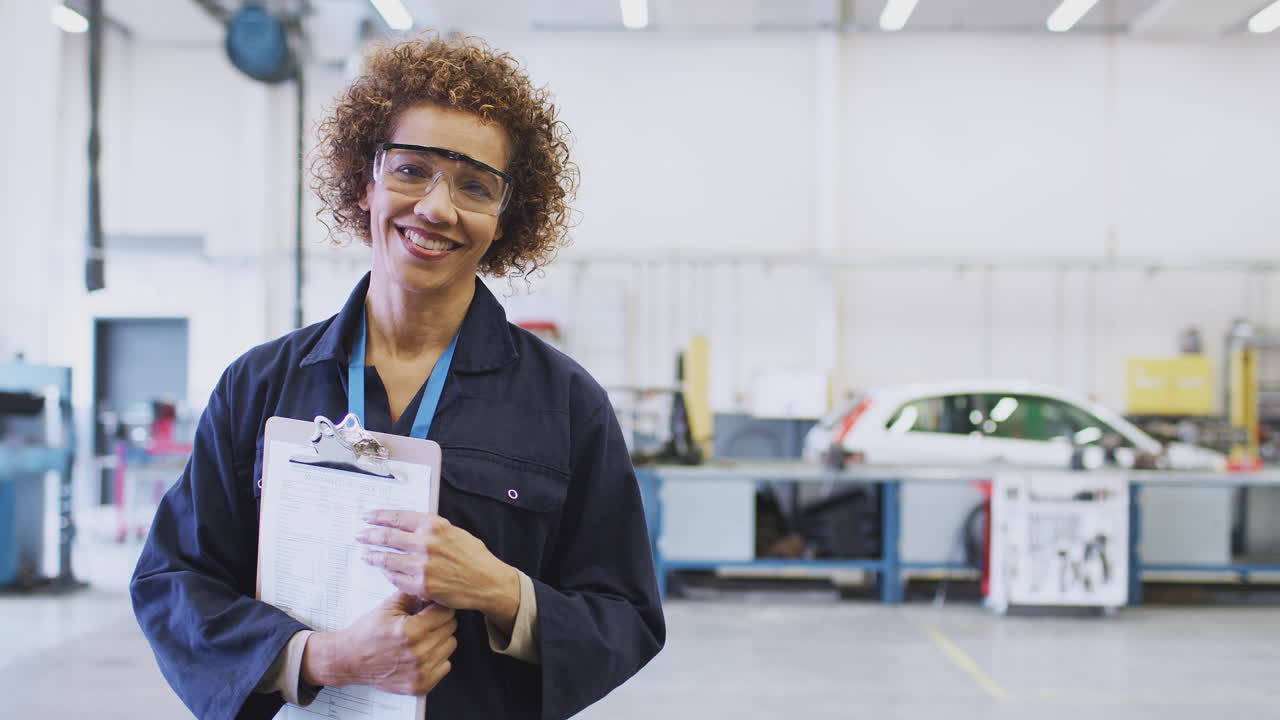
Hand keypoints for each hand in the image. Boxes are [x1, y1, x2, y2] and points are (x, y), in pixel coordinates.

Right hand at [302, 592, 456, 695]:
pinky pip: (445, 666)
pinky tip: (421, 654)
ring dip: (440, 640)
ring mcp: (420, 672)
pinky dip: (437, 659)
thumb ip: (413, 594)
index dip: (438, 607)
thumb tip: (432, 587)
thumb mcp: (388, 607)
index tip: (432, 608)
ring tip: (421, 638)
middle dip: (439, 621)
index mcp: (411, 630)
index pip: (445, 612)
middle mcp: (418, 653)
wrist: (349, 660)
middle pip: (450, 628)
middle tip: (424, 623)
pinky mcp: (420, 685)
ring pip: (450, 646)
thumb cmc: (367, 633)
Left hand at [357, 511, 519, 631]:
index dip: (378, 516)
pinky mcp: (421, 586)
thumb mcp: (453, 532)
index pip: (397, 517)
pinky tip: (385, 571)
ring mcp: (422, 566)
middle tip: (359, 535)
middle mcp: (426, 543)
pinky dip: (388, 573)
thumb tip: (407, 525)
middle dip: (369, 535)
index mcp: (434, 525)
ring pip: (387, 559)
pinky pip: (396, 578)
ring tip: (366, 555)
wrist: (487, 581)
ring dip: (373, 556)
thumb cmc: (472, 556)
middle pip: (387, 537)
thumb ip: (430, 528)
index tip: (367, 516)